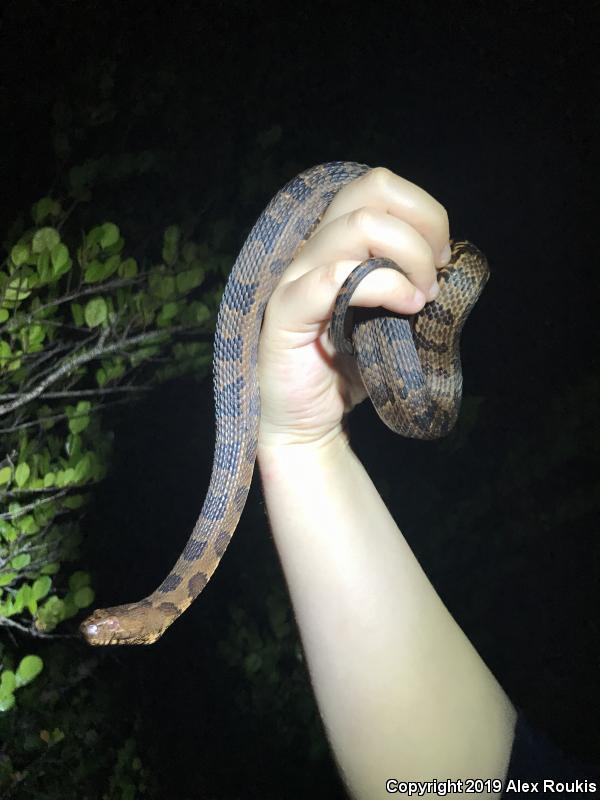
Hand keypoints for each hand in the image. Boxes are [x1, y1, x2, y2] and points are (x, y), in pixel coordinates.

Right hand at [257, 167, 451, 451]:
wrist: (309, 422)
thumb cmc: (349, 369)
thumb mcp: (390, 315)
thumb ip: (405, 278)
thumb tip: (445, 258)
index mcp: (335, 243)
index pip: (377, 186)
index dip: (423, 211)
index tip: (442, 257)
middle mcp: (313, 249)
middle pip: (370, 189)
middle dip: (423, 225)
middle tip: (435, 275)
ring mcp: (296, 277)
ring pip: (357, 226)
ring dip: (408, 258)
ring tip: (421, 299)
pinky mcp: (287, 312)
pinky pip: (333, 277)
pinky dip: (383, 285)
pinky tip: (404, 308)